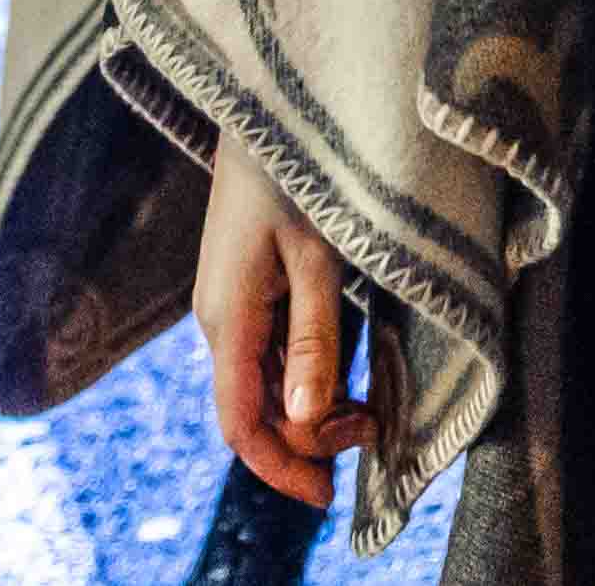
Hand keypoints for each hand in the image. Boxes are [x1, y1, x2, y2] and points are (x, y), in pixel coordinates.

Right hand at [196, 139, 375, 509]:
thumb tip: (306, 420)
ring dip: (310, 411)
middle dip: (307, 440)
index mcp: (228, 319)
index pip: (241, 423)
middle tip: (373, 435)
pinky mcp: (248, 286)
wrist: (267, 99)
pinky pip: (271, 353)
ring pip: (264, 385)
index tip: (328, 496)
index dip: (280, 466)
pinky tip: (345, 378)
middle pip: (254, 411)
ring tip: (368, 414)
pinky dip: (306, 378)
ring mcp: (232, 303)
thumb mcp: (317, 254)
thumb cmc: (296, 169)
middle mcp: (221, 320)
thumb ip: (313, 337)